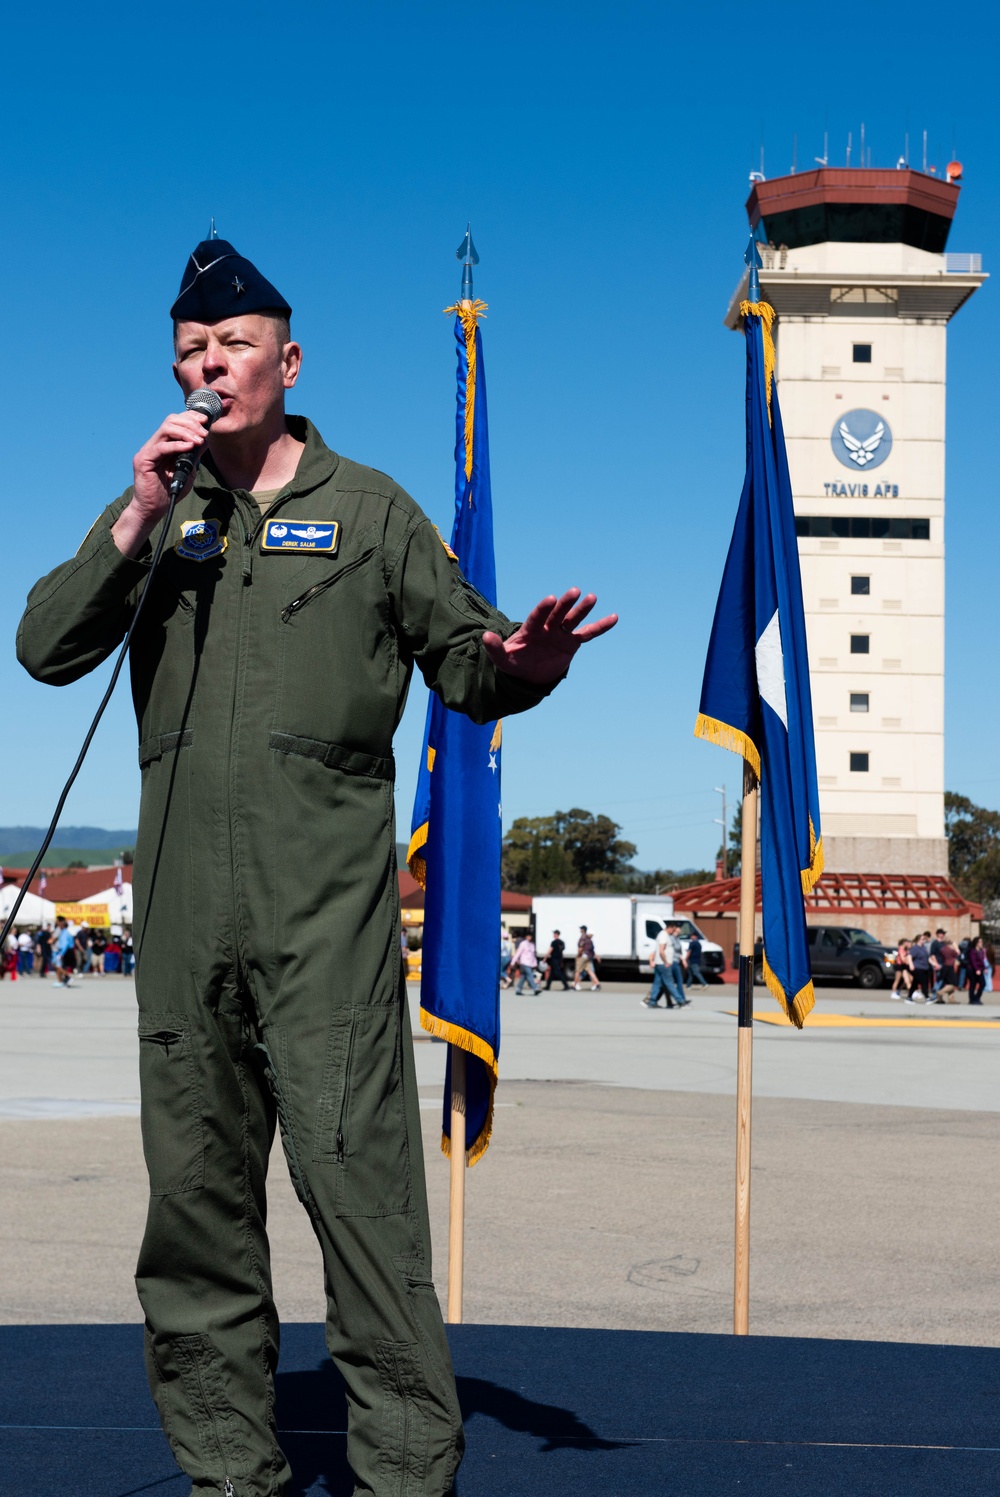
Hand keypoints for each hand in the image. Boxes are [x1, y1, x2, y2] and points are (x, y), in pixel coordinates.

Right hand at [112, 410, 209, 557]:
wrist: (155, 509)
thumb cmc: (171, 491)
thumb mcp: (188, 469)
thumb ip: (194, 454)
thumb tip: (206, 439)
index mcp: (165, 444)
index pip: (176, 421)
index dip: (191, 417)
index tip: (206, 421)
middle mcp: (155, 443)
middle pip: (171, 420)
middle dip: (190, 424)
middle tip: (204, 433)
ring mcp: (148, 450)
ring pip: (166, 428)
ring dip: (186, 432)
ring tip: (199, 440)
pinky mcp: (143, 460)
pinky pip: (161, 447)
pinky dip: (177, 445)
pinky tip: (189, 447)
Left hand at [482, 587, 617, 684]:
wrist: (529, 675)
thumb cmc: (515, 663)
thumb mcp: (503, 659)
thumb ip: (495, 648)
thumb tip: (485, 636)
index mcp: (531, 628)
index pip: (538, 616)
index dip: (544, 608)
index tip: (551, 599)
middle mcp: (547, 627)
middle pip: (558, 613)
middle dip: (566, 604)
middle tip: (574, 592)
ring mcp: (561, 633)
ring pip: (573, 619)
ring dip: (582, 610)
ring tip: (592, 597)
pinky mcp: (572, 642)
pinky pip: (588, 633)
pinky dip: (600, 626)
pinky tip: (614, 618)